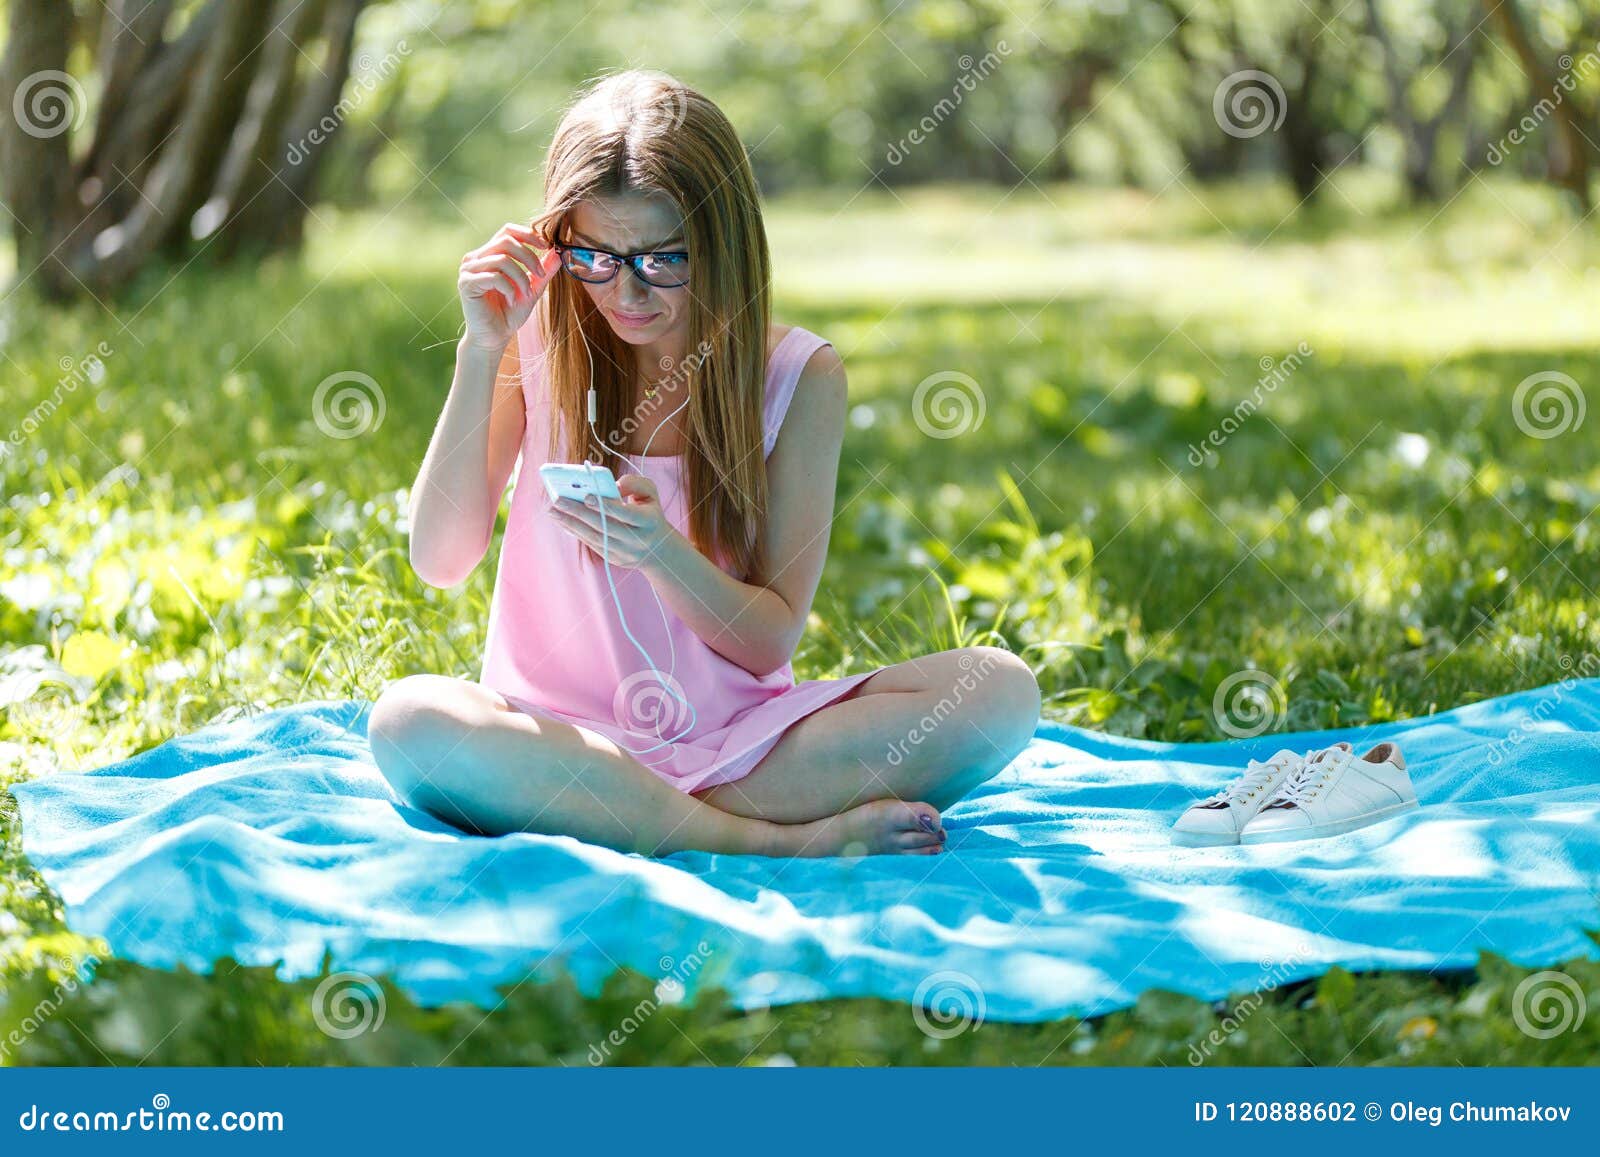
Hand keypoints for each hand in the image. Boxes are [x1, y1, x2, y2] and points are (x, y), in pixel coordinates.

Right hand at [458, 222, 561, 351]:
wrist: (494, 337)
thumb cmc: (510, 313)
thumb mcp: (532, 289)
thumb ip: (543, 271)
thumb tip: (558, 253)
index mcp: (489, 254)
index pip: (507, 231)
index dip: (528, 235)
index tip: (546, 247)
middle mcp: (476, 258)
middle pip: (506, 241)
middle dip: (529, 257)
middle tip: (541, 275)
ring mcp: (468, 270)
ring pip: (502, 259)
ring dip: (520, 277)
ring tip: (526, 294)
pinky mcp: (466, 284)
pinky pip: (493, 277)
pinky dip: (508, 288)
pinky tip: (511, 300)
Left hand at [546, 473, 682, 570]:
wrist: (657, 549)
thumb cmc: (649, 513)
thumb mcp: (650, 494)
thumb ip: (634, 483)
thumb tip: (614, 485)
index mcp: (649, 521)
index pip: (625, 514)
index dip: (605, 506)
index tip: (586, 496)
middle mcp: (637, 540)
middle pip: (604, 526)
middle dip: (579, 513)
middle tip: (557, 500)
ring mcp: (625, 553)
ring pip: (594, 537)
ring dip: (571, 523)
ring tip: (552, 510)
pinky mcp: (613, 559)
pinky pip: (591, 544)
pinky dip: (575, 531)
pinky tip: (562, 521)